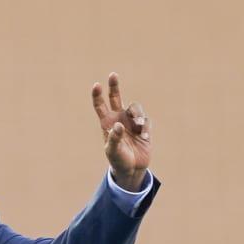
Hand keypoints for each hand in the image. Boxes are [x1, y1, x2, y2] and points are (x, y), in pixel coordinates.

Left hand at [91, 72, 151, 190]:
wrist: (131, 168)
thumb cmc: (117, 160)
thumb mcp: (112, 151)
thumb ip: (114, 138)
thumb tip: (118, 125)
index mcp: (107, 123)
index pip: (100, 106)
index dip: (98, 95)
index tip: (97, 85)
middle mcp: (119, 118)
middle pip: (116, 97)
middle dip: (114, 86)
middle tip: (112, 74)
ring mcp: (131, 122)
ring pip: (135, 107)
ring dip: (138, 115)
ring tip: (139, 128)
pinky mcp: (144, 127)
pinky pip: (146, 121)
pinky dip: (146, 128)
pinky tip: (144, 137)